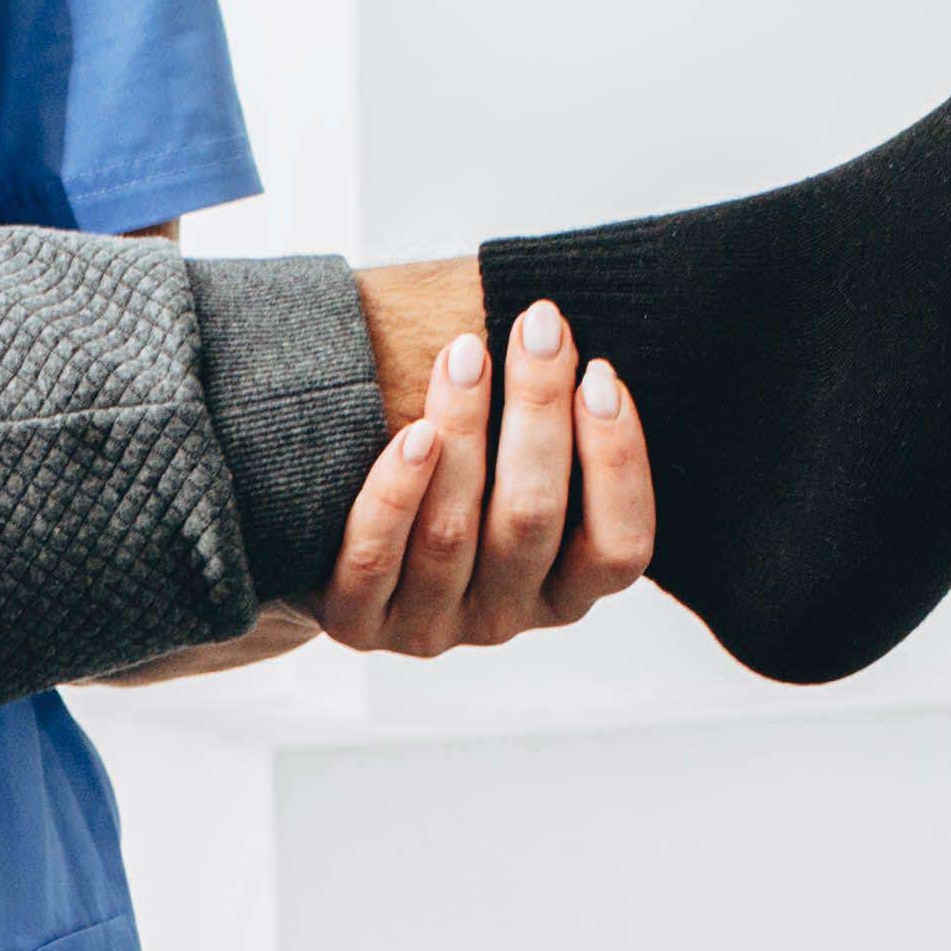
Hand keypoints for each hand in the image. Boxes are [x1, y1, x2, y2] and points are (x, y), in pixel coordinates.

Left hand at [315, 298, 654, 656]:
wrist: (329, 544)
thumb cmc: (446, 476)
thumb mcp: (511, 460)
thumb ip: (549, 418)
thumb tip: (566, 324)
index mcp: (564, 591)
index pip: (620, 546)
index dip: (619, 461)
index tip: (600, 372)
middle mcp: (504, 617)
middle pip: (532, 518)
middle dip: (539, 410)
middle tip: (539, 327)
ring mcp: (430, 627)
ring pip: (452, 531)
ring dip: (465, 429)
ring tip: (467, 354)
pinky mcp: (357, 622)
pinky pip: (376, 559)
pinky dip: (397, 492)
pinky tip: (414, 434)